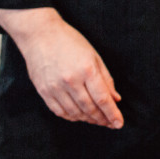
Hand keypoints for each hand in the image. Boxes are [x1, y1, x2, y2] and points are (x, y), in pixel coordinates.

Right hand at [0, 7, 123, 128]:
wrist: (40, 35)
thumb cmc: (70, 42)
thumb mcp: (94, 56)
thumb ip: (106, 79)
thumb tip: (115, 99)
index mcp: (87, 70)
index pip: (103, 99)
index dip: (112, 114)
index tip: (118, 124)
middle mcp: (71, 81)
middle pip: (90, 108)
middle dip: (102, 119)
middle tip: (109, 123)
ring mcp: (55, 87)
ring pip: (75, 112)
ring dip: (88, 119)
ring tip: (97, 120)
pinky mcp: (43, 91)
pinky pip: (59, 111)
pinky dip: (71, 117)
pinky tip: (79, 116)